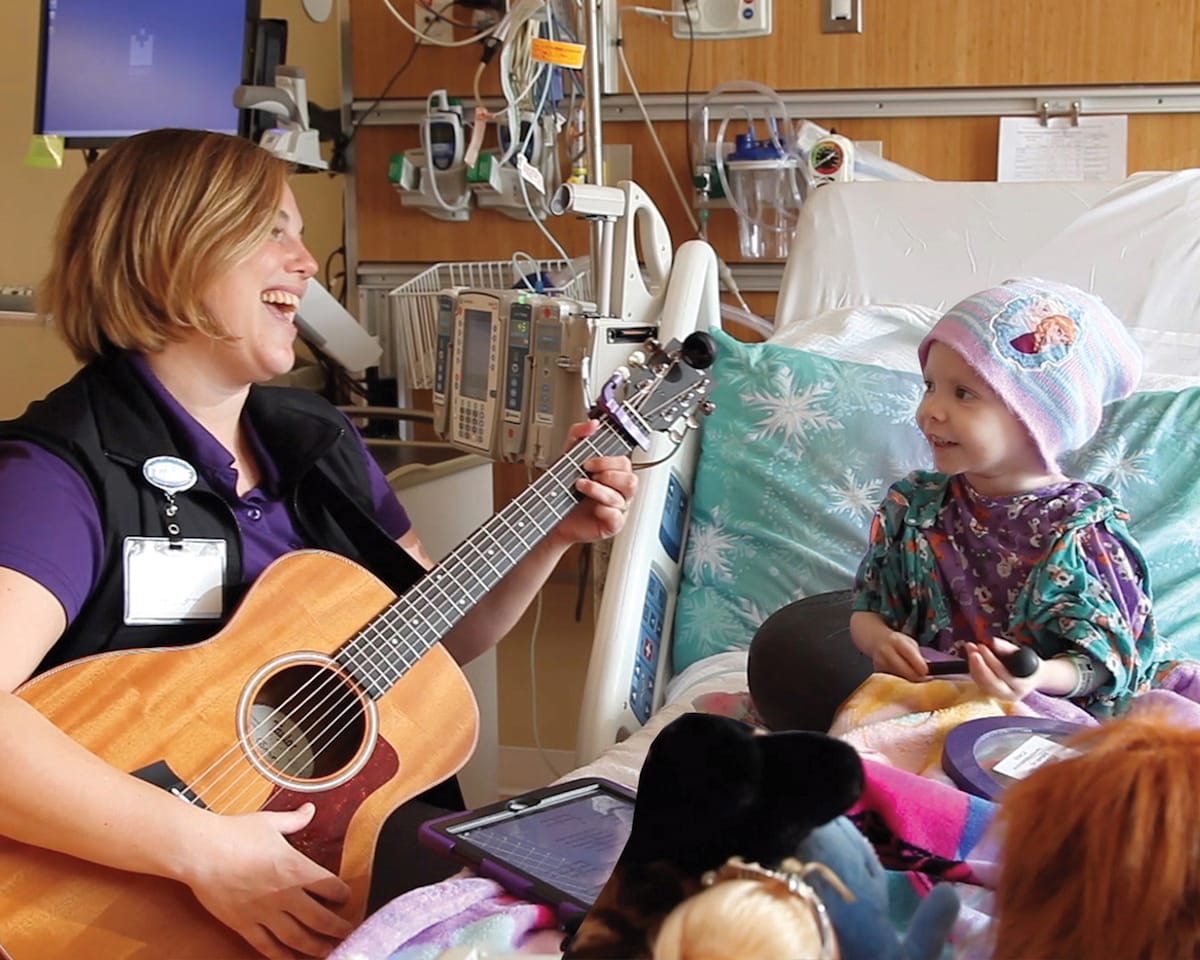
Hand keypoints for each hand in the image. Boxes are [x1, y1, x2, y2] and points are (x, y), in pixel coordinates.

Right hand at [180, 803, 353, 958]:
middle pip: (321, 919)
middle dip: (338, 928)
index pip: (331, 887)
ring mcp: (264, 912)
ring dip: (316, 947)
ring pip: (297, 938)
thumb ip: (294, 820)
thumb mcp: (270, 821)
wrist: (201, 850)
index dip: (343, 895)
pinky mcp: (243, 924)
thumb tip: (309, 809)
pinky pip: (267, 946)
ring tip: (330, 952)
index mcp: (297, 868)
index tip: (347, 898)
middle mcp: (285, 894)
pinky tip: (292, 959)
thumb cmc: (235, 833)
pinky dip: (282, 956)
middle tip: (349, 933)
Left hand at [552, 420, 636, 545]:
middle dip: (606, 474)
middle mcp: (618, 490)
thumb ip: (578, 435)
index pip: (625, 462)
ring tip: (582, 487)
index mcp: (613, 474)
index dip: (608, 461)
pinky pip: (617, 517)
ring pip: (623, 496)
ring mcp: (618, 508)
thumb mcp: (568, 456)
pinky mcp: (612, 524)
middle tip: (587, 474)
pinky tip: (592, 507)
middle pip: (631, 479)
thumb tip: (592, 424)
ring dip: (599, 489)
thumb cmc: (564, 489)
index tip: (589, 461)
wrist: (550, 514)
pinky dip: (603, 510)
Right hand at [851, 614, 928, 680]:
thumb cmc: (896, 642)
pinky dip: (901, 682)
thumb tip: (930, 668)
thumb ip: (918, 655)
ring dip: (909, 681)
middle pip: (905, 671)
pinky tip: (904, 679)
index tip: (928, 673)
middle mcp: (886, 652)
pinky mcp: (877, 673)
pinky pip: (893, 681)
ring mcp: (880, 664)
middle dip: (917, 678)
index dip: (921, 667)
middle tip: (925, 680)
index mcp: (897, 641)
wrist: (875, 641)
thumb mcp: (909, 643)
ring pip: (900, 679)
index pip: (911, 655)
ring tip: (915, 679)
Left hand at [966, 637, 1041, 701]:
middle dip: (979, 665)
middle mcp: (1010, 695)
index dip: (990, 659)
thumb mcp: (1021, 653)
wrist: (1032, 676)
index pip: (1003, 673)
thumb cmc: (1028, 663)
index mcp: (1022, 686)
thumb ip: (1006, 648)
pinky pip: (979, 683)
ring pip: (982, 683)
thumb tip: (992, 641)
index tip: (982, 645)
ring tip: (970, 649)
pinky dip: (974, 669)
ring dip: (974, 665)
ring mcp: (1000, 697)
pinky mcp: (991, 695)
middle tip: (972, 649)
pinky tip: (972, 656)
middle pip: (991, 682)